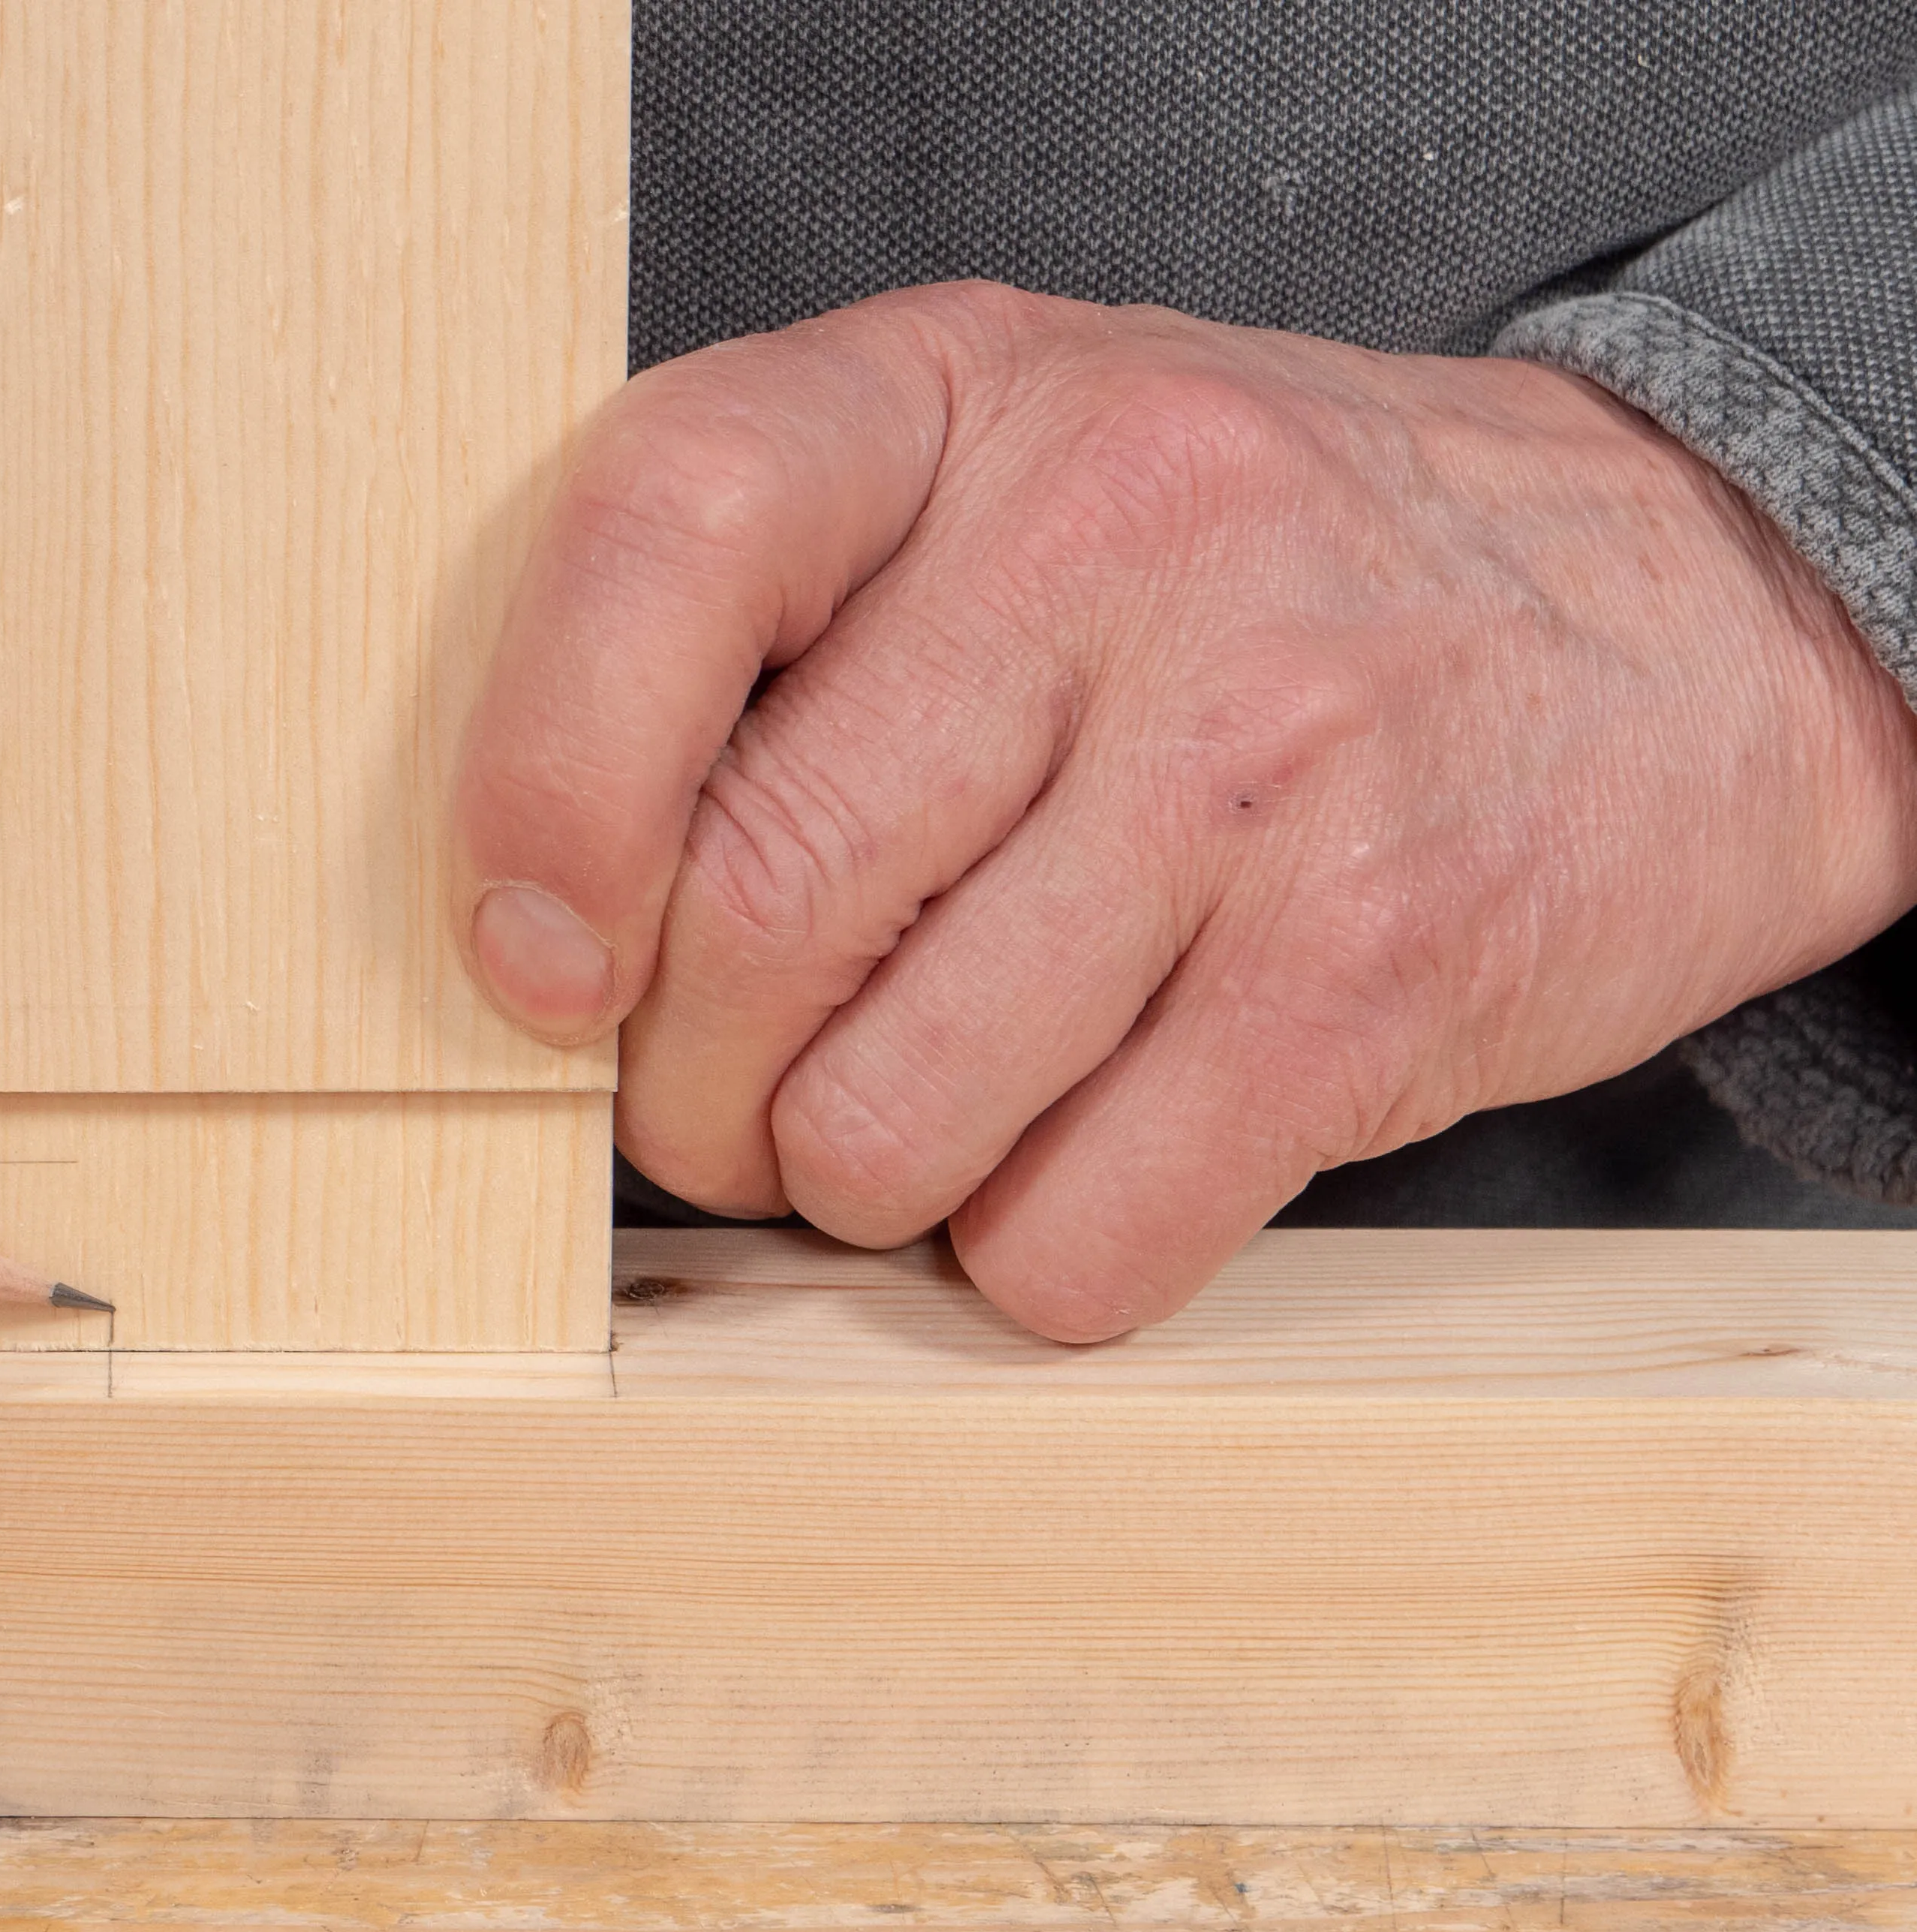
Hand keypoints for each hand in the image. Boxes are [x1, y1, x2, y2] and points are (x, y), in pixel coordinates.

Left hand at [459, 281, 1916, 1338]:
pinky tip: (1068, 1164)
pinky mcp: (1374, 970)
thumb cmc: (1245, 577)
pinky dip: (1023, 1259)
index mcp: (955, 393)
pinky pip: (1074, 1235)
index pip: (662, 533)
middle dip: (689, 1086)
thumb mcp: (993, 481)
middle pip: (757, 903)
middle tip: (727, 1103)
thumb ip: (754, 634)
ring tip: (909, 1121)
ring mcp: (1261, 756)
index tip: (534, 959)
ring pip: (887, 1113)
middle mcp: (1115, 538)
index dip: (542, 789)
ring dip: (847, 1188)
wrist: (1681, 610)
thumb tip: (528, 941)